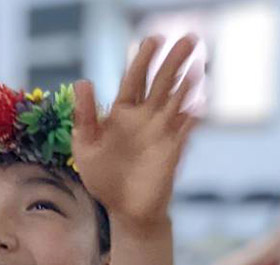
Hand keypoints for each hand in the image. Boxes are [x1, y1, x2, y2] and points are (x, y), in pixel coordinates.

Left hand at [72, 35, 200, 228]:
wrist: (124, 211)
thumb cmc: (104, 179)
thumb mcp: (85, 148)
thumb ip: (84, 117)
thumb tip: (83, 81)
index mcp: (123, 114)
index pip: (134, 80)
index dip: (143, 60)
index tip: (152, 40)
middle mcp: (145, 119)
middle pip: (161, 83)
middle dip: (173, 62)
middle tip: (188, 39)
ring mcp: (161, 133)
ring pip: (177, 101)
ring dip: (187, 83)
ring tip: (196, 65)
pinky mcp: (172, 151)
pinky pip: (184, 130)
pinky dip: (190, 118)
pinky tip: (195, 106)